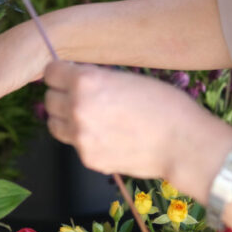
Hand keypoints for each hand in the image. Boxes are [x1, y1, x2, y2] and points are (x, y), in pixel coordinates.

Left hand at [43, 61, 217, 178]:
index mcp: (86, 81)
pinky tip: (106, 136)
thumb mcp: (127, 78)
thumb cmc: (165, 105)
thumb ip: (97, 79)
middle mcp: (77, 108)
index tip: (67, 76)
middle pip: (48, 99)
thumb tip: (77, 79)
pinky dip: (83, 139)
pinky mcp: (88, 158)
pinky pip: (73, 144)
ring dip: (65, 118)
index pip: (50, 73)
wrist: (183, 144)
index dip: (60, 73)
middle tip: (81, 97)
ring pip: (54, 123)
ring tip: (89, 117)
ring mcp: (80, 137)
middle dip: (62, 95)